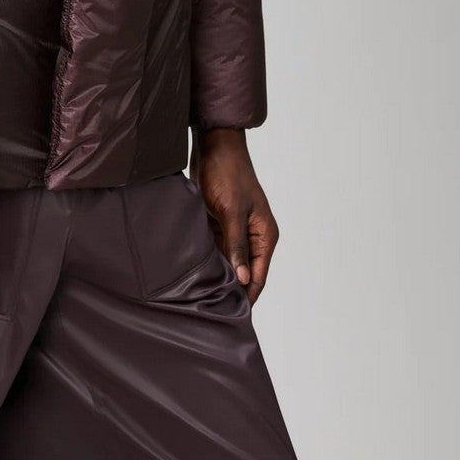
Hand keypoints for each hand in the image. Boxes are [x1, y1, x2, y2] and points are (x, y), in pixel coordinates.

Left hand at [188, 127, 278, 304]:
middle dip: (230, 288)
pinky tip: (195, 272)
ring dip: (218, 274)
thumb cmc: (227, 174)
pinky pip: (217, 248)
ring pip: (229, 261)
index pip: (257, 275)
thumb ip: (236, 245)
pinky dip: (209, 259)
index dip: (246, 296)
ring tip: (201, 296)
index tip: (232, 315)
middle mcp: (254, 236)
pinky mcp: (221, 223)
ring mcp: (237, 230)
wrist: (214, 145)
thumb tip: (241, 278)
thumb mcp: (231, 211)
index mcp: (264, 235)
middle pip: (244, 272)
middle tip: (211, 309)